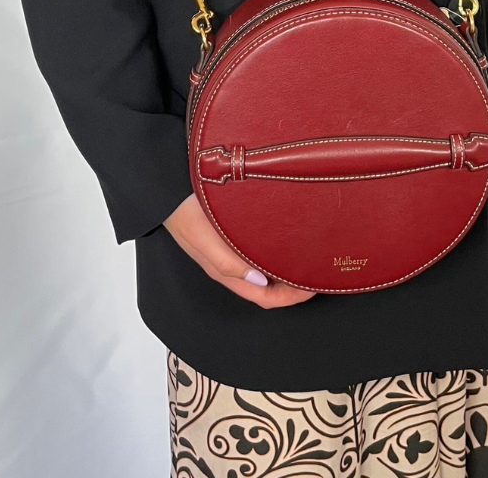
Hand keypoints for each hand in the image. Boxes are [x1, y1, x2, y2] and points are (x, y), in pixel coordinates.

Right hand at [164, 193, 317, 308]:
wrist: (170, 190)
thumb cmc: (185, 213)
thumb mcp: (204, 239)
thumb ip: (228, 262)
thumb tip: (260, 281)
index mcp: (226, 272)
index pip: (264, 298)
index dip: (290, 298)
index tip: (313, 286)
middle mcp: (232, 266)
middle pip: (268, 288)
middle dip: (293, 286)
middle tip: (317, 272)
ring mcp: (233, 251)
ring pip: (265, 271)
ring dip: (286, 270)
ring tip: (308, 258)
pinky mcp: (233, 236)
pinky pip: (259, 252)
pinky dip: (276, 252)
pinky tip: (286, 240)